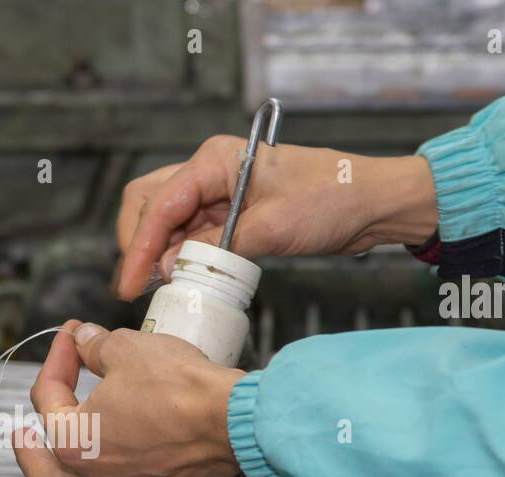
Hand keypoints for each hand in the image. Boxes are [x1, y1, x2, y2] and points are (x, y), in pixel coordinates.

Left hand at [12, 320, 244, 476]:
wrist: (235, 420)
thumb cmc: (181, 390)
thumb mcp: (127, 349)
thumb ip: (97, 347)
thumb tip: (87, 343)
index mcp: (75, 443)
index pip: (47, 398)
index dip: (58, 360)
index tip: (71, 340)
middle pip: (47, 475)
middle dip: (30, 453)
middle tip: (22, 435)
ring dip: (83, 453)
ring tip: (85, 430)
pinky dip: (127, 461)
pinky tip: (134, 439)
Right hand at [114, 140, 437, 298]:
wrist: (372, 202)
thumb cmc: (333, 199)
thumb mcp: (274, 228)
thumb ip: (218, 248)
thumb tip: (171, 268)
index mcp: (215, 160)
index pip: (160, 204)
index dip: (140, 246)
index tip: (131, 284)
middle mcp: (209, 170)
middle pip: (149, 203)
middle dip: (138, 244)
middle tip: (137, 286)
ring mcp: (217, 191)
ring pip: (164, 219)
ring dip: (156, 252)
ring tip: (155, 288)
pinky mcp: (228, 213)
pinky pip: (189, 233)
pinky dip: (178, 255)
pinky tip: (178, 278)